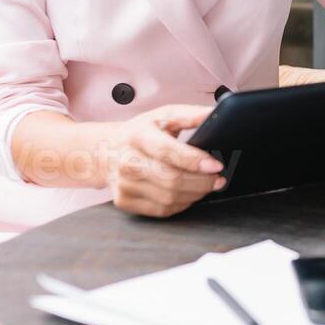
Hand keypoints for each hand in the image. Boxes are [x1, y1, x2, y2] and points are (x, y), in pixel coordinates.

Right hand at [101, 104, 223, 217]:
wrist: (106, 150)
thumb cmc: (141, 132)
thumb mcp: (164, 115)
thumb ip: (192, 115)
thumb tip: (215, 114)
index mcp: (138, 136)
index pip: (168, 152)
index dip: (195, 161)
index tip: (217, 166)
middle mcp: (127, 161)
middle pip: (172, 180)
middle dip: (202, 182)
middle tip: (218, 179)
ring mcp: (123, 184)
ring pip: (169, 198)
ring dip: (195, 194)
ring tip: (207, 185)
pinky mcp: (124, 201)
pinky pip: (161, 210)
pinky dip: (182, 204)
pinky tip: (189, 194)